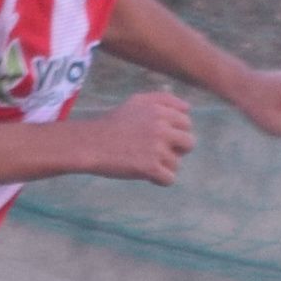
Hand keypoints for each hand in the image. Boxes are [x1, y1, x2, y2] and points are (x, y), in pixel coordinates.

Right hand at [77, 88, 195, 185]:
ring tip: (144, 161)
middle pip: (189, 143)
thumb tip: (187, 108)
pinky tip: (146, 174)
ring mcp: (157, 148)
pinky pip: (169, 179)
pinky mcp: (151, 167)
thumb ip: (162, 100)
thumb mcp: (136, 102)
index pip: (186, 123)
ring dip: (163, 166)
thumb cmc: (112, 124)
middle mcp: (162, 127)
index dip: (176, 132)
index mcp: (160, 111)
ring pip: (177, 163)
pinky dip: (159, 180)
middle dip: (177, 150)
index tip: (162, 138)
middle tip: (158, 152)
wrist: (91, 144)